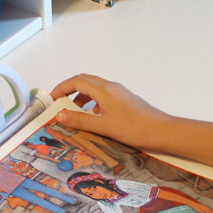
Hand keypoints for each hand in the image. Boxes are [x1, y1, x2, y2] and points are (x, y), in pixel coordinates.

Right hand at [50, 74, 171, 148]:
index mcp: (104, 90)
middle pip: (85, 81)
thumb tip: (59, 115)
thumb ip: (80, 120)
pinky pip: (104, 95)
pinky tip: (94, 116)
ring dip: (81, 96)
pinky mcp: (125, 100)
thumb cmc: (134, 128)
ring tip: (74, 112)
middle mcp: (111, 87)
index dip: (61, 88)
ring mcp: (119, 93)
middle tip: (59, 103)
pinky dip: (93, 101)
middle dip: (69, 89)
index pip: (76, 81)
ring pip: (95, 88)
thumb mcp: (103, 126)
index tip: (51, 99)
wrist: (162, 131)